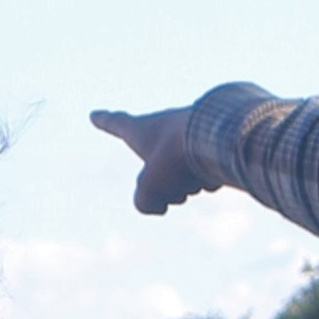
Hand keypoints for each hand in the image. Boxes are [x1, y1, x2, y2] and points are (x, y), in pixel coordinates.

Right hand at [92, 104, 220, 218]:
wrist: (223, 141)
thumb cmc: (178, 158)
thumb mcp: (149, 190)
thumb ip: (145, 202)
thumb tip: (162, 204)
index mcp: (143, 130)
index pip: (117, 124)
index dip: (105, 122)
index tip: (95, 115)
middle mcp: (167, 128)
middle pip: (157, 171)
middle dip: (166, 185)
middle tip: (173, 180)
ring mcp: (192, 135)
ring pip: (185, 176)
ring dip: (189, 184)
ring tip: (195, 171)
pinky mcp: (217, 144)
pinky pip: (210, 174)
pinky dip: (212, 179)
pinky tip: (217, 172)